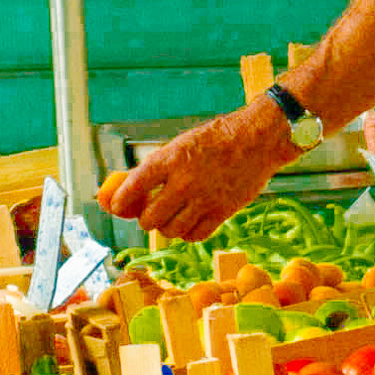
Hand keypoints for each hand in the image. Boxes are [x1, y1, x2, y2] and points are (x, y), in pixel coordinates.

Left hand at [103, 102, 293, 242]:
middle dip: (144, 218)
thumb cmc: (215, 139)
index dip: (118, 203)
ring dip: (166, 227)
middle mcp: (184, 182)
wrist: (258, 139)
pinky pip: (194, 235)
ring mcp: (204, 199)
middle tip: (150, 210)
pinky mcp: (222, 212)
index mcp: (169, 159)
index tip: (116, 207)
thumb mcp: (180, 145)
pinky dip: (187, 233)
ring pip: (170, 231)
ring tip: (171, 215)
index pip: (132, 189)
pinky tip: (189, 221)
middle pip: (148, 219)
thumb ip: (152, 169)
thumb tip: (122, 193)